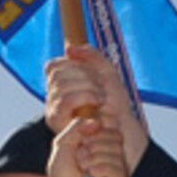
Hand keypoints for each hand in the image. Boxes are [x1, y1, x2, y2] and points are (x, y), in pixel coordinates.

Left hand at [43, 116, 127, 176]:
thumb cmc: (62, 173)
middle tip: (80, 157)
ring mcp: (119, 174)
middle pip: (116, 138)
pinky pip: (118, 171)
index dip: (96, 132)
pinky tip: (92, 176)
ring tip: (83, 168)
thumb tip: (96, 122)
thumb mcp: (63, 142)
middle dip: (93, 145)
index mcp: (105, 146)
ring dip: (93, 159)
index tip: (82, 142)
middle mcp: (115, 158)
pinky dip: (101, 170)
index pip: (113, 129)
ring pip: (116, 154)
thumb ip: (77, 127)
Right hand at [46, 44, 149, 170]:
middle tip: (101, 90)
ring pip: (62, 85)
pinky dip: (84, 97)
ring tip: (101, 99)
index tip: (95, 76)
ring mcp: (53, 110)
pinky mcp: (57, 122)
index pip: (54, 66)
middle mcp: (52, 97)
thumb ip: (91, 56)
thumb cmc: (115, 103)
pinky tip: (96, 105)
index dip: (75, 66)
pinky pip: (65, 100)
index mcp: (60, 85)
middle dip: (85, 77)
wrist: (123, 128)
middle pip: (58, 74)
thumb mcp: (107, 72)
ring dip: (88, 88)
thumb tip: (69, 49)